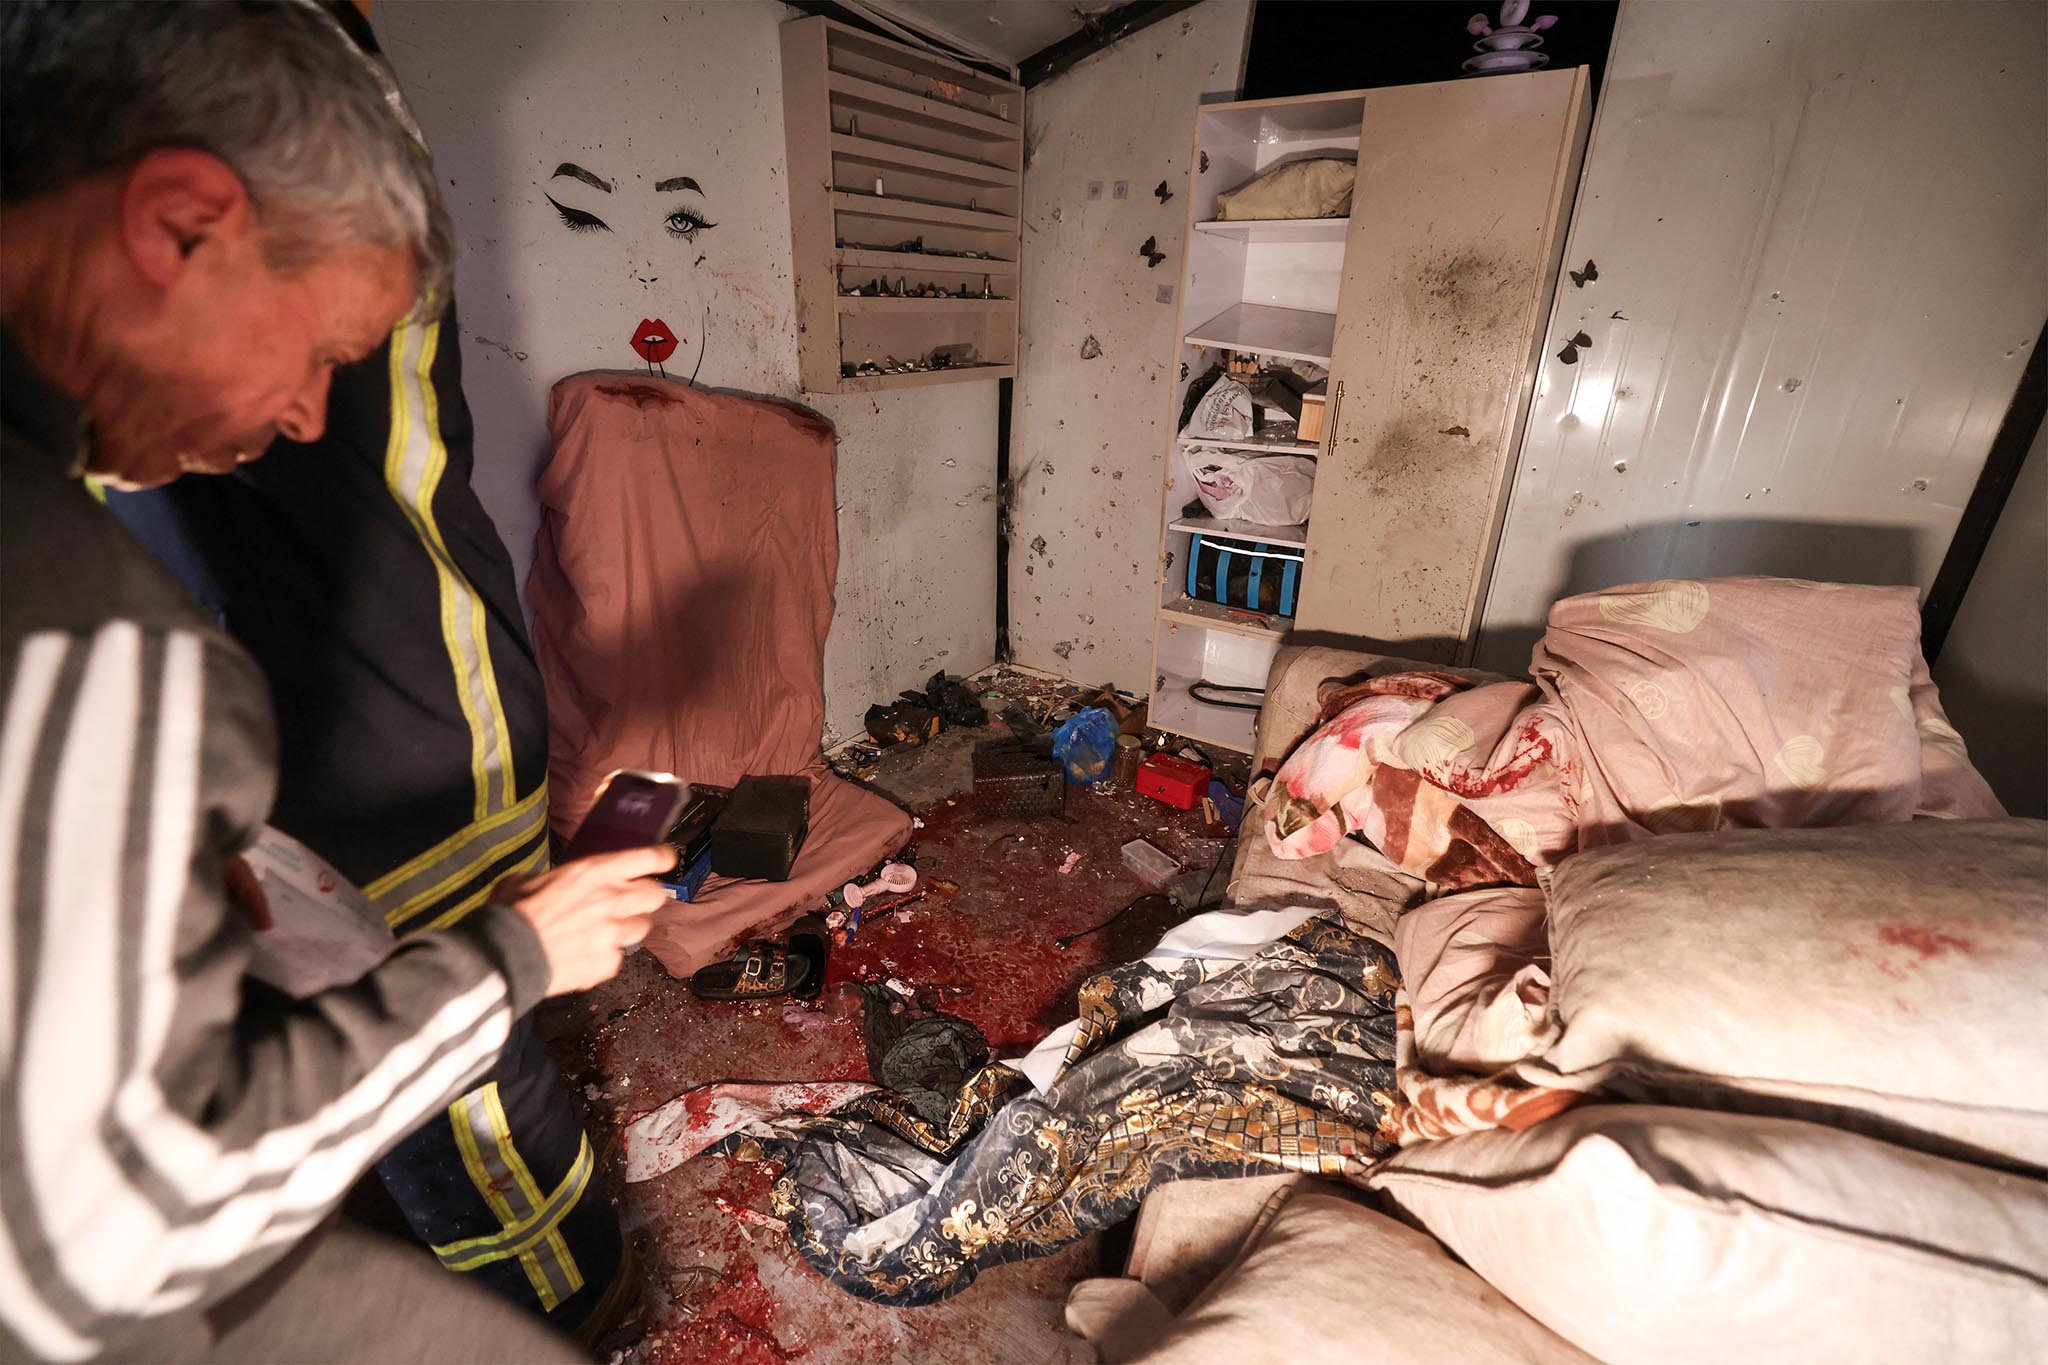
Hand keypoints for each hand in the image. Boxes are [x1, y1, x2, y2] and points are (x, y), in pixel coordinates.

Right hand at [493, 845, 673, 996]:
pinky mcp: (607, 963)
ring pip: (642, 928)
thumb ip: (557, 880)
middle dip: (647, 896)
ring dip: (629, 927)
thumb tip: (557, 884)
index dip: (662, 858)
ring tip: (607, 930)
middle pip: (656, 895)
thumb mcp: (528, 879)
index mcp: (596, 872)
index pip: (649, 858)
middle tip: (632, 900)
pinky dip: (606, 957)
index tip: (665, 860)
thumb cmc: (511, 912)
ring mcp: (613, 934)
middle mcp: (613, 900)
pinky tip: (586, 955)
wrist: (503, 954)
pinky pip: (617, 958)